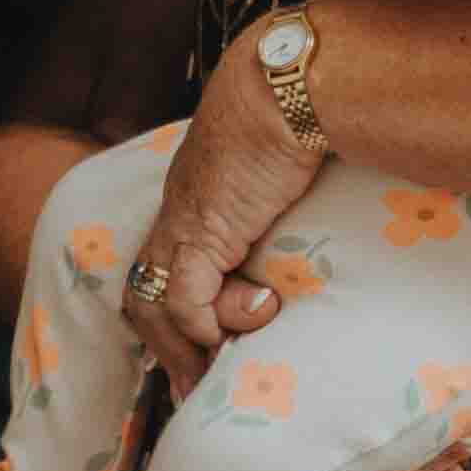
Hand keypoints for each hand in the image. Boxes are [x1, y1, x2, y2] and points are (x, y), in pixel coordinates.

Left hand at [119, 41, 319, 400]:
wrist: (292, 80)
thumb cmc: (303, 109)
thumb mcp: (292, 168)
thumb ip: (291, 196)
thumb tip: (326, 225)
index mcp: (196, 200)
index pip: (165, 268)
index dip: (176, 318)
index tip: (201, 356)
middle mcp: (179, 215)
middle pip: (144, 295)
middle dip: (168, 350)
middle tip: (197, 390)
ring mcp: (185, 223)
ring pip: (156, 304)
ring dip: (186, 347)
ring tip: (221, 373)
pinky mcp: (202, 229)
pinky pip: (187, 297)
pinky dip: (211, 319)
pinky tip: (259, 311)